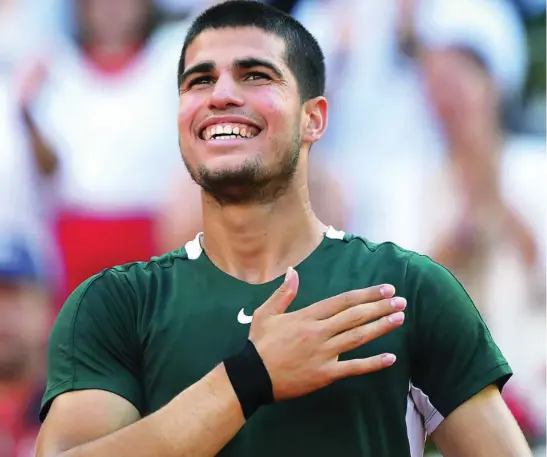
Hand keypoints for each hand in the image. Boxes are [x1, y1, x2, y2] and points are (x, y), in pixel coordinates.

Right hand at [249, 267, 404, 400]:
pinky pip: (354, 367)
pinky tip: (391, 357)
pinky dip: (373, 363)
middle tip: (400, 301)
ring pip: (358, 337)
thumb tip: (293, 271)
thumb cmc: (260, 344)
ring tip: (399, 318)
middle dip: (380, 307)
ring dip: (380, 327)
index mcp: (307, 316)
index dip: (366, 294)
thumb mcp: (266, 313)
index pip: (343, 301)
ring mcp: (324, 353)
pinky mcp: (326, 374)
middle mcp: (320, 332)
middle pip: (355, 316)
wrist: (252, 376)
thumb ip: (283, 292)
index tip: (385, 289)